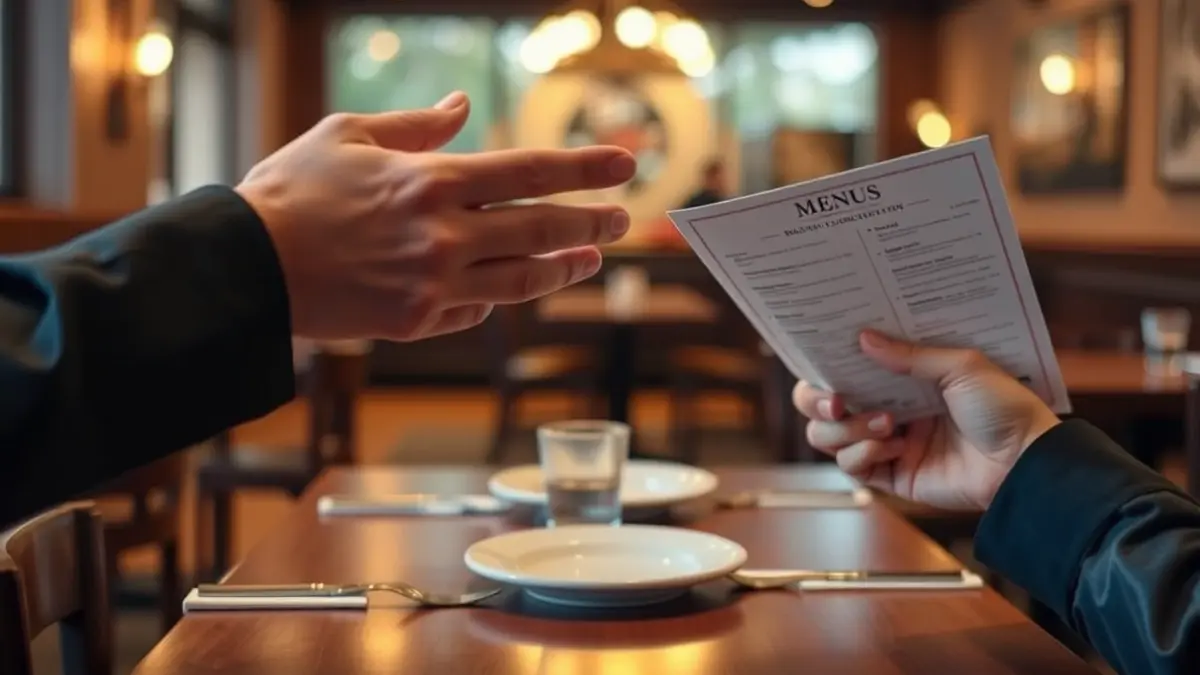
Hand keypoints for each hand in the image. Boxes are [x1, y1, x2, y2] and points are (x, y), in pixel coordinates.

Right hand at [237, 91, 636, 340]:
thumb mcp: (348, 134)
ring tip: (592, 258)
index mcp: (431, 181)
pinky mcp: (418, 322)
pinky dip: (501, 295)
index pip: (530, 171)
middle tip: (622, 218)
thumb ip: (417, 124)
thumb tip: (464, 106)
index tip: (625, 166)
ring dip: (565, 268)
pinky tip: (522, 284)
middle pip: (541, 229)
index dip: (584, 168)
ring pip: (522, 279)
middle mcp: (444, 235)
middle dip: (590, 222)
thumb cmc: (291, 192)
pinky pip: (477, 308)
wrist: (247, 267)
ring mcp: (434, 284)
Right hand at [792, 330, 1060, 509]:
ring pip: (828, 437)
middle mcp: (887, 408)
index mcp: (903, 379)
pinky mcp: (892, 475)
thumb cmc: (1004, 407)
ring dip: (847, 429)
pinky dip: (864, 454)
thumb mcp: (962, 366)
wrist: (1026, 462)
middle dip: (816, 401)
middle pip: (821, 406)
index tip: (821, 362)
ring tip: (886, 424)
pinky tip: (895, 446)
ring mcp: (886, 443)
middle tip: (836, 401)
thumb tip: (863, 338)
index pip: (844, 369)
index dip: (823, 367)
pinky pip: (852, 467)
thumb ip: (910, 354)